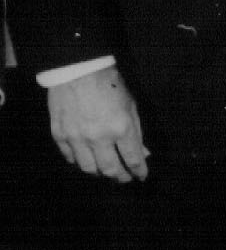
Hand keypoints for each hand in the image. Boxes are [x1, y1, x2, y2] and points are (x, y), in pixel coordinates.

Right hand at [48, 66, 147, 181]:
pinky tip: (87, 159)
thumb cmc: (110, 85)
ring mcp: (76, 137)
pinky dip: (80, 162)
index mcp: (121, 128)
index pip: (132, 159)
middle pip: (109, 169)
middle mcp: (98, 137)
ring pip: (88, 168)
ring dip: (99, 173)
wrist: (78, 71)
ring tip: (106, 171)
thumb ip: (137, 133)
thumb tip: (144, 154)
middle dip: (119, 177)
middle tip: (124, 178)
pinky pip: (70, 157)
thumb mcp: (131, 106)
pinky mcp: (59, 135)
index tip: (141, 176)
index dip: (139, 171)